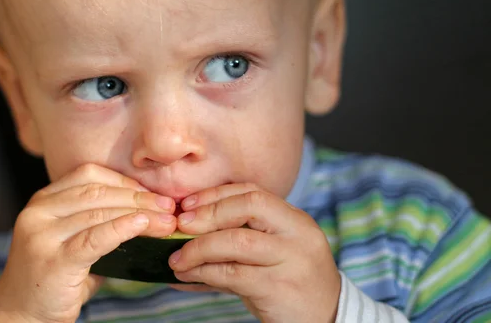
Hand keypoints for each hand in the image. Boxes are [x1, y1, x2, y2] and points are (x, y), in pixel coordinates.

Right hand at [0, 164, 176, 322]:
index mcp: (44, 200)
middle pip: (98, 192)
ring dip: (140, 214)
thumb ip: (100, 222)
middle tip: (170, 207)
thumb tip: (150, 211)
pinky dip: (123, 228)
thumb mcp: (74, 240)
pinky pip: (95, 238)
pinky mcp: (52, 260)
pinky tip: (143, 226)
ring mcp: (42, 235)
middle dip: (139, 198)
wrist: (21, 316)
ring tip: (167, 222)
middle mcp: (38, 211)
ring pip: (100, 212)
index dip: (125, 181)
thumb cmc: (56, 278)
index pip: (89, 175)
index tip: (153, 194)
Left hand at [168, 184, 339, 322]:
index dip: (217, 194)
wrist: (326, 320)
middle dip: (208, 213)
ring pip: (237, 241)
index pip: (253, 192)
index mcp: (295, 220)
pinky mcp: (280, 287)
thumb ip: (238, 240)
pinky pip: (233, 274)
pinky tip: (189, 275)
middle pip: (249, 205)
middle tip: (180, 226)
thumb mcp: (272, 254)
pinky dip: (204, 273)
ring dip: (198, 248)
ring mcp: (292, 260)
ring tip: (177, 259)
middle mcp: (298, 234)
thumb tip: (184, 235)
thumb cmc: (289, 284)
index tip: (188, 205)